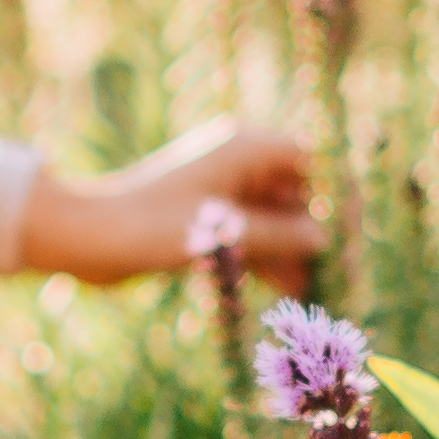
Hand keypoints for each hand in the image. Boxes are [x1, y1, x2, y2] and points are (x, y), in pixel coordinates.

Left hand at [74, 116, 320, 285]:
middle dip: (317, 230)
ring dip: (295, 250)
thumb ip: (277, 235)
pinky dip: (269, 258)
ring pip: (276, 217)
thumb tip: (323, 239)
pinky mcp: (209, 218)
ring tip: (318, 290)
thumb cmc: (149, 226)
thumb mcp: (221, 232)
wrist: (86, 238)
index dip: (336, 193)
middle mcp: (238, 162)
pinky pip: (252, 234)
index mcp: (244, 146)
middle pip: (297, 191)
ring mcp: (224, 190)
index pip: (311, 158)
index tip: (353, 231)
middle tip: (341, 270)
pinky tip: (288, 291)